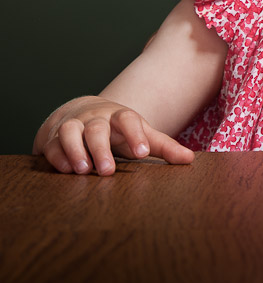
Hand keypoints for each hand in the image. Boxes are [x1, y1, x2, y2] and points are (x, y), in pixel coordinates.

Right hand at [35, 96, 194, 175]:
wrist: (82, 112)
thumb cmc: (117, 129)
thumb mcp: (140, 134)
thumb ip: (163, 147)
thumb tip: (190, 159)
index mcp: (119, 117)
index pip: (128, 118)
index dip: (135, 133)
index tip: (142, 152)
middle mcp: (95, 119)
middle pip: (97, 128)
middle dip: (101, 148)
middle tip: (107, 170)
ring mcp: (73, 126)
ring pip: (70, 131)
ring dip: (76, 150)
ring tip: (83, 170)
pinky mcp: (53, 138)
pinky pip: (52, 144)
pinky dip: (57, 156)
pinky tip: (65, 169)